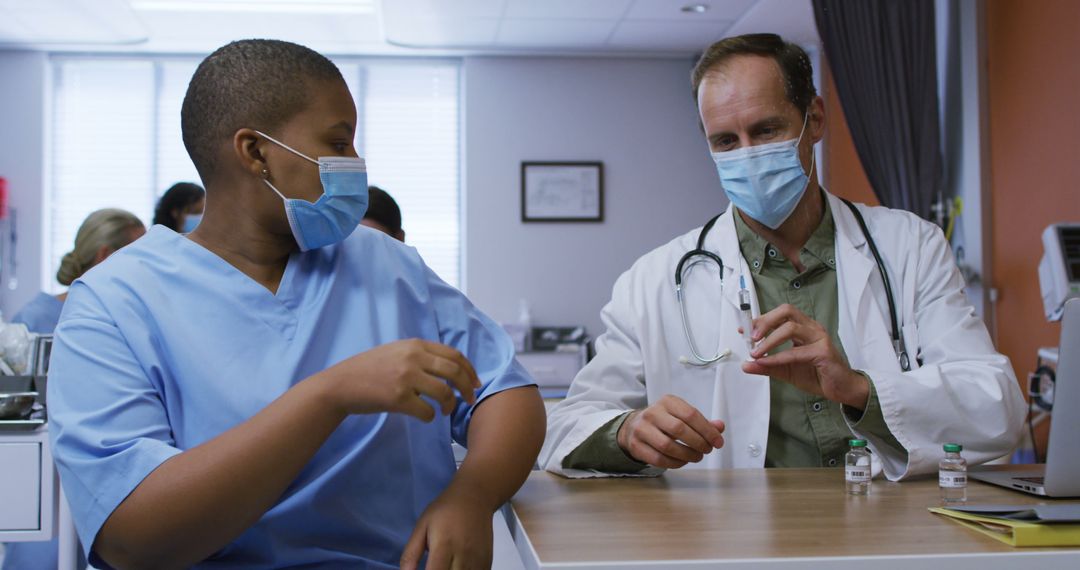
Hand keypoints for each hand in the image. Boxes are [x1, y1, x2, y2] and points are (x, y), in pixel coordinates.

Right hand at [320, 339, 480, 421]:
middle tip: (469, 400)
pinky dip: (431, 417)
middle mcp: (413, 358)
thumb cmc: (369, 370)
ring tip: (445, 411)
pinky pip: (427, 411)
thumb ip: (420, 355)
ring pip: (445, 393)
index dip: (470, 370)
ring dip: (450, 405)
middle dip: (468, 388)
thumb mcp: (396, 352)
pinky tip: (426, 417)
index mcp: (415, 345)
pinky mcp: (398, 398)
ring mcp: (406, 377)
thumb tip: (451, 368)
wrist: (340, 384)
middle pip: (455, 372)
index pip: (454, 355)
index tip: (475, 383)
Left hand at [400, 490, 492, 569]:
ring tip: (445, 564)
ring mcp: (478, 560)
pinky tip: (456, 567)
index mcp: (444, 546)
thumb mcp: (422, 526)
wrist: (475, 498)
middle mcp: (463, 556)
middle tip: (433, 566)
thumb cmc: (444, 511)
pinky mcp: (487, 561)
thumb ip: (411, 553)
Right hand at [616, 395, 724, 468]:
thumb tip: (719, 427)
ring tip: (697, 456)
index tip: (718, 442)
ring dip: (688, 455)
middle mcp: (652, 413)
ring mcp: (642, 429)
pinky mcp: (636, 446)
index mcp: (667, 402)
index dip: (708, 430)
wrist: (633, 426)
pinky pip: (658, 459)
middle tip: (707, 450)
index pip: (691, 415)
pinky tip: (683, 461)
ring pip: (668, 446)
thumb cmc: (664, 421)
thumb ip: (702, 422)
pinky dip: (675, 463)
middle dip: (698, 443)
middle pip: (679, 430)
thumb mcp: (682, 415)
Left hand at [741, 303, 868, 408]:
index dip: (760, 319)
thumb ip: (766, 366)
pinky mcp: (824, 352)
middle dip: (765, 321)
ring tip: (755, 352)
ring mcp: (819, 338)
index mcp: (803, 327)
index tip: (743, 330)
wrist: (841, 390)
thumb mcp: (785, 370)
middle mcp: (811, 328)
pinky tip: (767, 362)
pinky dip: (778, 357)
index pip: (780, 314)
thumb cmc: (816, 375)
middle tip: (751, 336)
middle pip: (787, 311)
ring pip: (791, 327)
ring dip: (769, 340)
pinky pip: (797, 351)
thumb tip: (745, 365)